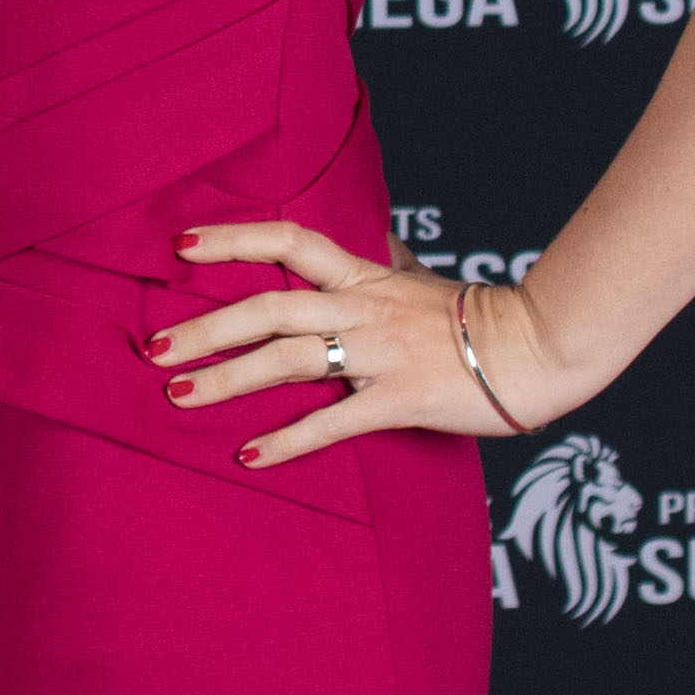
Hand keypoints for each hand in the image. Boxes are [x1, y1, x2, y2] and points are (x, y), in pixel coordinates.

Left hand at [147, 223, 596, 469]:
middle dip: (206, 327)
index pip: (289, 242)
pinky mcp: (399, 399)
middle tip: (154, 347)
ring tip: (179, 397)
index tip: (180, 245)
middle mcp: (362, 309)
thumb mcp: (419, 279)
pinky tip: (247, 455)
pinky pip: (333, 421)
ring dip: (228, 380)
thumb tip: (369, 244)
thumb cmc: (478, 316)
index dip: (233, 240)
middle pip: (269, 308)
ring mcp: (379, 354)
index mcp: (363, 277)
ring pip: (288, 359)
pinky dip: (287, 439)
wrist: (540, 346)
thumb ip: (382, 265)